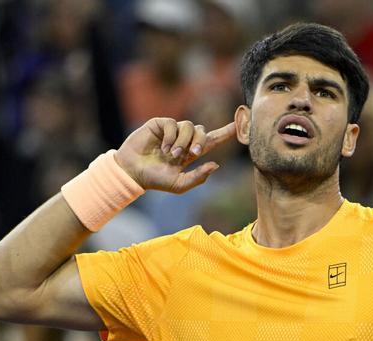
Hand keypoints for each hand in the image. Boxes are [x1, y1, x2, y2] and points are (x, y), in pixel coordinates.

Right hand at [115, 118, 236, 193]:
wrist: (133, 173)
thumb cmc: (155, 180)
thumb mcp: (179, 184)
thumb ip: (198, 177)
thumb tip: (216, 165)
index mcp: (191, 152)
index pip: (213, 140)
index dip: (226, 131)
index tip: (239, 123)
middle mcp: (184, 139)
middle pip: (203, 131)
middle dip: (201, 142)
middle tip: (193, 154)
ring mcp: (171, 130)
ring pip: (189, 126)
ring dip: (183, 141)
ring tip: (172, 155)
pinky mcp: (159, 124)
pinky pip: (173, 123)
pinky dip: (170, 136)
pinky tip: (163, 148)